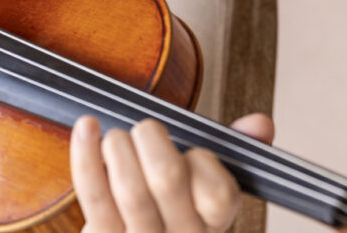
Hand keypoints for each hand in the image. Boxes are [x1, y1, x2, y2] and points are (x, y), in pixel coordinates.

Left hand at [71, 113, 273, 232]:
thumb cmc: (170, 207)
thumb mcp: (205, 186)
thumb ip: (232, 153)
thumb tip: (261, 124)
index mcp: (213, 225)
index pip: (219, 193)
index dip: (202, 162)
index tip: (191, 150)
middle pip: (167, 179)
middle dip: (151, 139)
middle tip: (145, 128)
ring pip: (130, 189)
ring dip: (118, 147)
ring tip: (116, 137)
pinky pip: (93, 195)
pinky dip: (85, 154)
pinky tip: (86, 126)